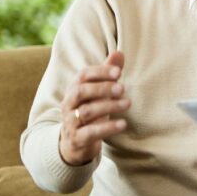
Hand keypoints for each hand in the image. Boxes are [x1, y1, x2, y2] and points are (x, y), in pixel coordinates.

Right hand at [59, 51, 130, 165]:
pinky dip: (107, 127)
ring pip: (86, 111)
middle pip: (81, 92)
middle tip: (122, 88)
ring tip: (128, 103)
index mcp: (74, 89)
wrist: (73, 143)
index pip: (83, 75)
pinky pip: (91, 132)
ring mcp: (71, 122)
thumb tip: (119, 52)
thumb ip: (108, 73)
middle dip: (102, 88)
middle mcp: (69, 103)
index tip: (118, 72)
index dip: (100, 72)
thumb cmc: (89, 110)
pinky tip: (123, 124)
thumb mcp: (98, 92)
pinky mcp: (77, 139)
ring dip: (108, 106)